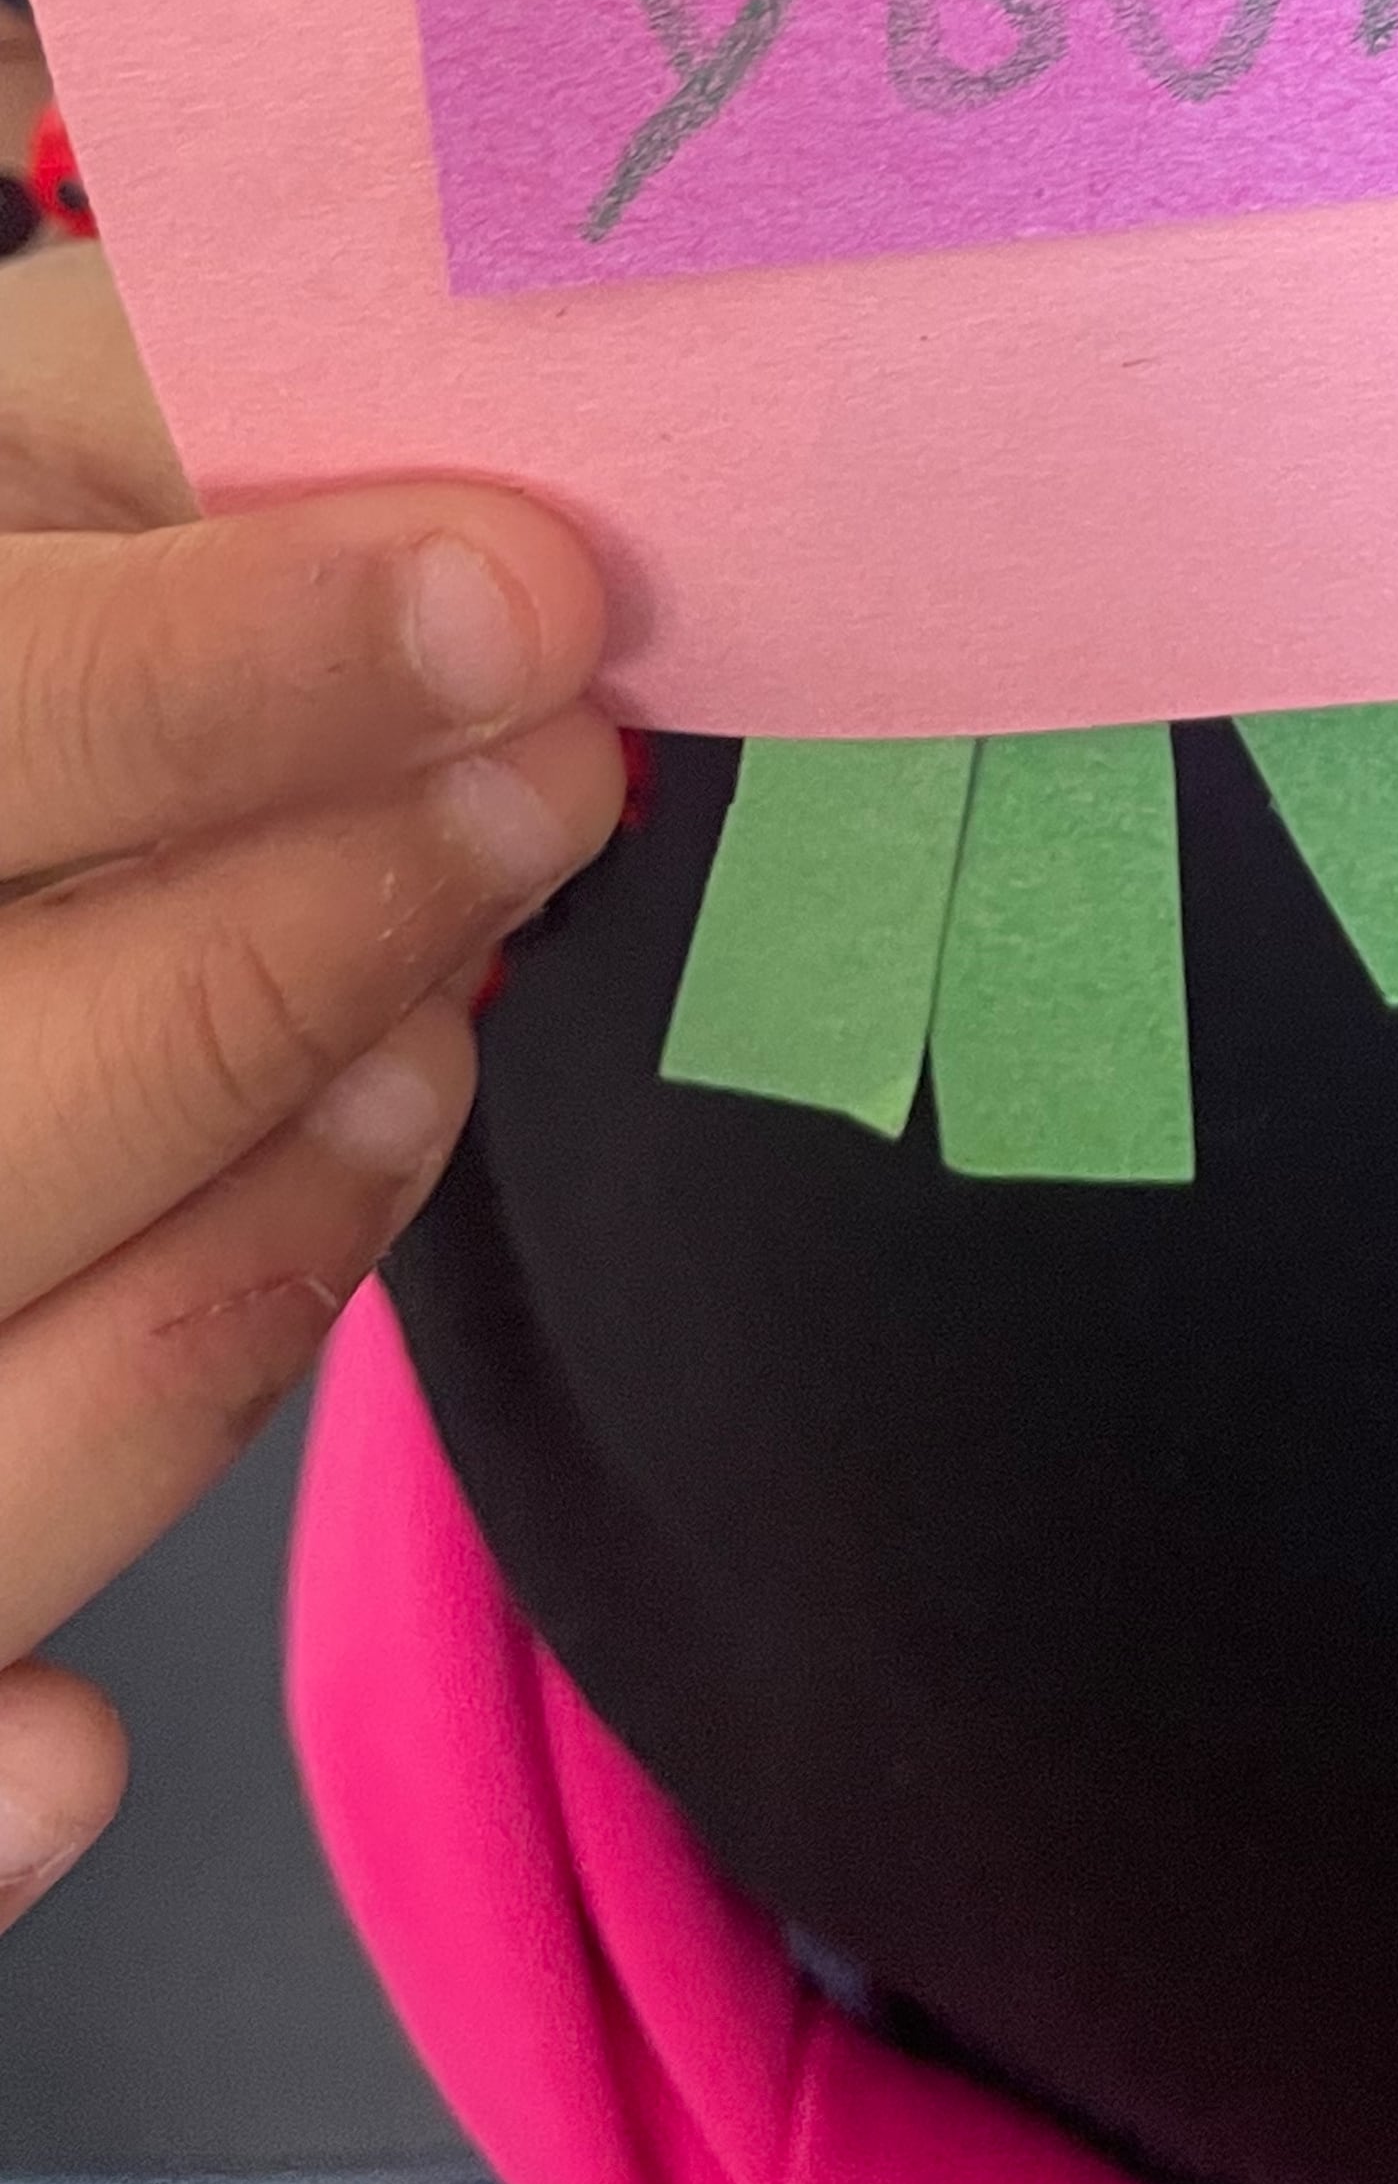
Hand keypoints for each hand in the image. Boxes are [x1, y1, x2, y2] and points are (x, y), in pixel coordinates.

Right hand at [0, 50, 621, 1925]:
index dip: (255, 667)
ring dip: (251, 1248)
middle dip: (322, 926)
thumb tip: (484, 529)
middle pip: (3, 1074)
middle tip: (556, 792)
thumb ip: (167, 438)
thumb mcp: (8, 455)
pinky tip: (80, 1745)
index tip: (539, 597)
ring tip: (425, 1053)